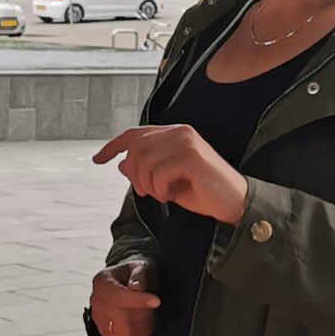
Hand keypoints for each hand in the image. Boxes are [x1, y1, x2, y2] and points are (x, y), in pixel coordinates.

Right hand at [90, 262, 158, 335]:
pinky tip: (144, 323)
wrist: (121, 284)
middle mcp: (96, 301)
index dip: (138, 300)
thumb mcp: (137, 266)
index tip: (156, 301)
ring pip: (124, 331)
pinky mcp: (105, 331)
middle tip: (154, 305)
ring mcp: (98, 318)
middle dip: (144, 313)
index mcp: (102, 282)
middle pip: (122, 316)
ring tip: (149, 314)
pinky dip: (139, 334)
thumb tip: (137, 287)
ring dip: (143, 325)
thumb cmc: (130, 275)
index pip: (118, 295)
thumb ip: (138, 275)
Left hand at [93, 126, 250, 225]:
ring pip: (144, 162)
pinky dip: (160, 189)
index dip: (113, 146)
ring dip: (148, 185)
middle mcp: (180, 132)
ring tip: (163, 194)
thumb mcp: (167, 182)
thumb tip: (121, 164)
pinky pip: (159, 173)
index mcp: (174, 133)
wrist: (235, 203)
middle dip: (134, 175)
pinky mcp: (192, 157)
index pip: (135, 134)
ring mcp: (187, 143)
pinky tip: (172, 195)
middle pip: (136, 148)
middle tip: (146, 192)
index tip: (98, 159)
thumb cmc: (203, 192)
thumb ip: (146, 170)